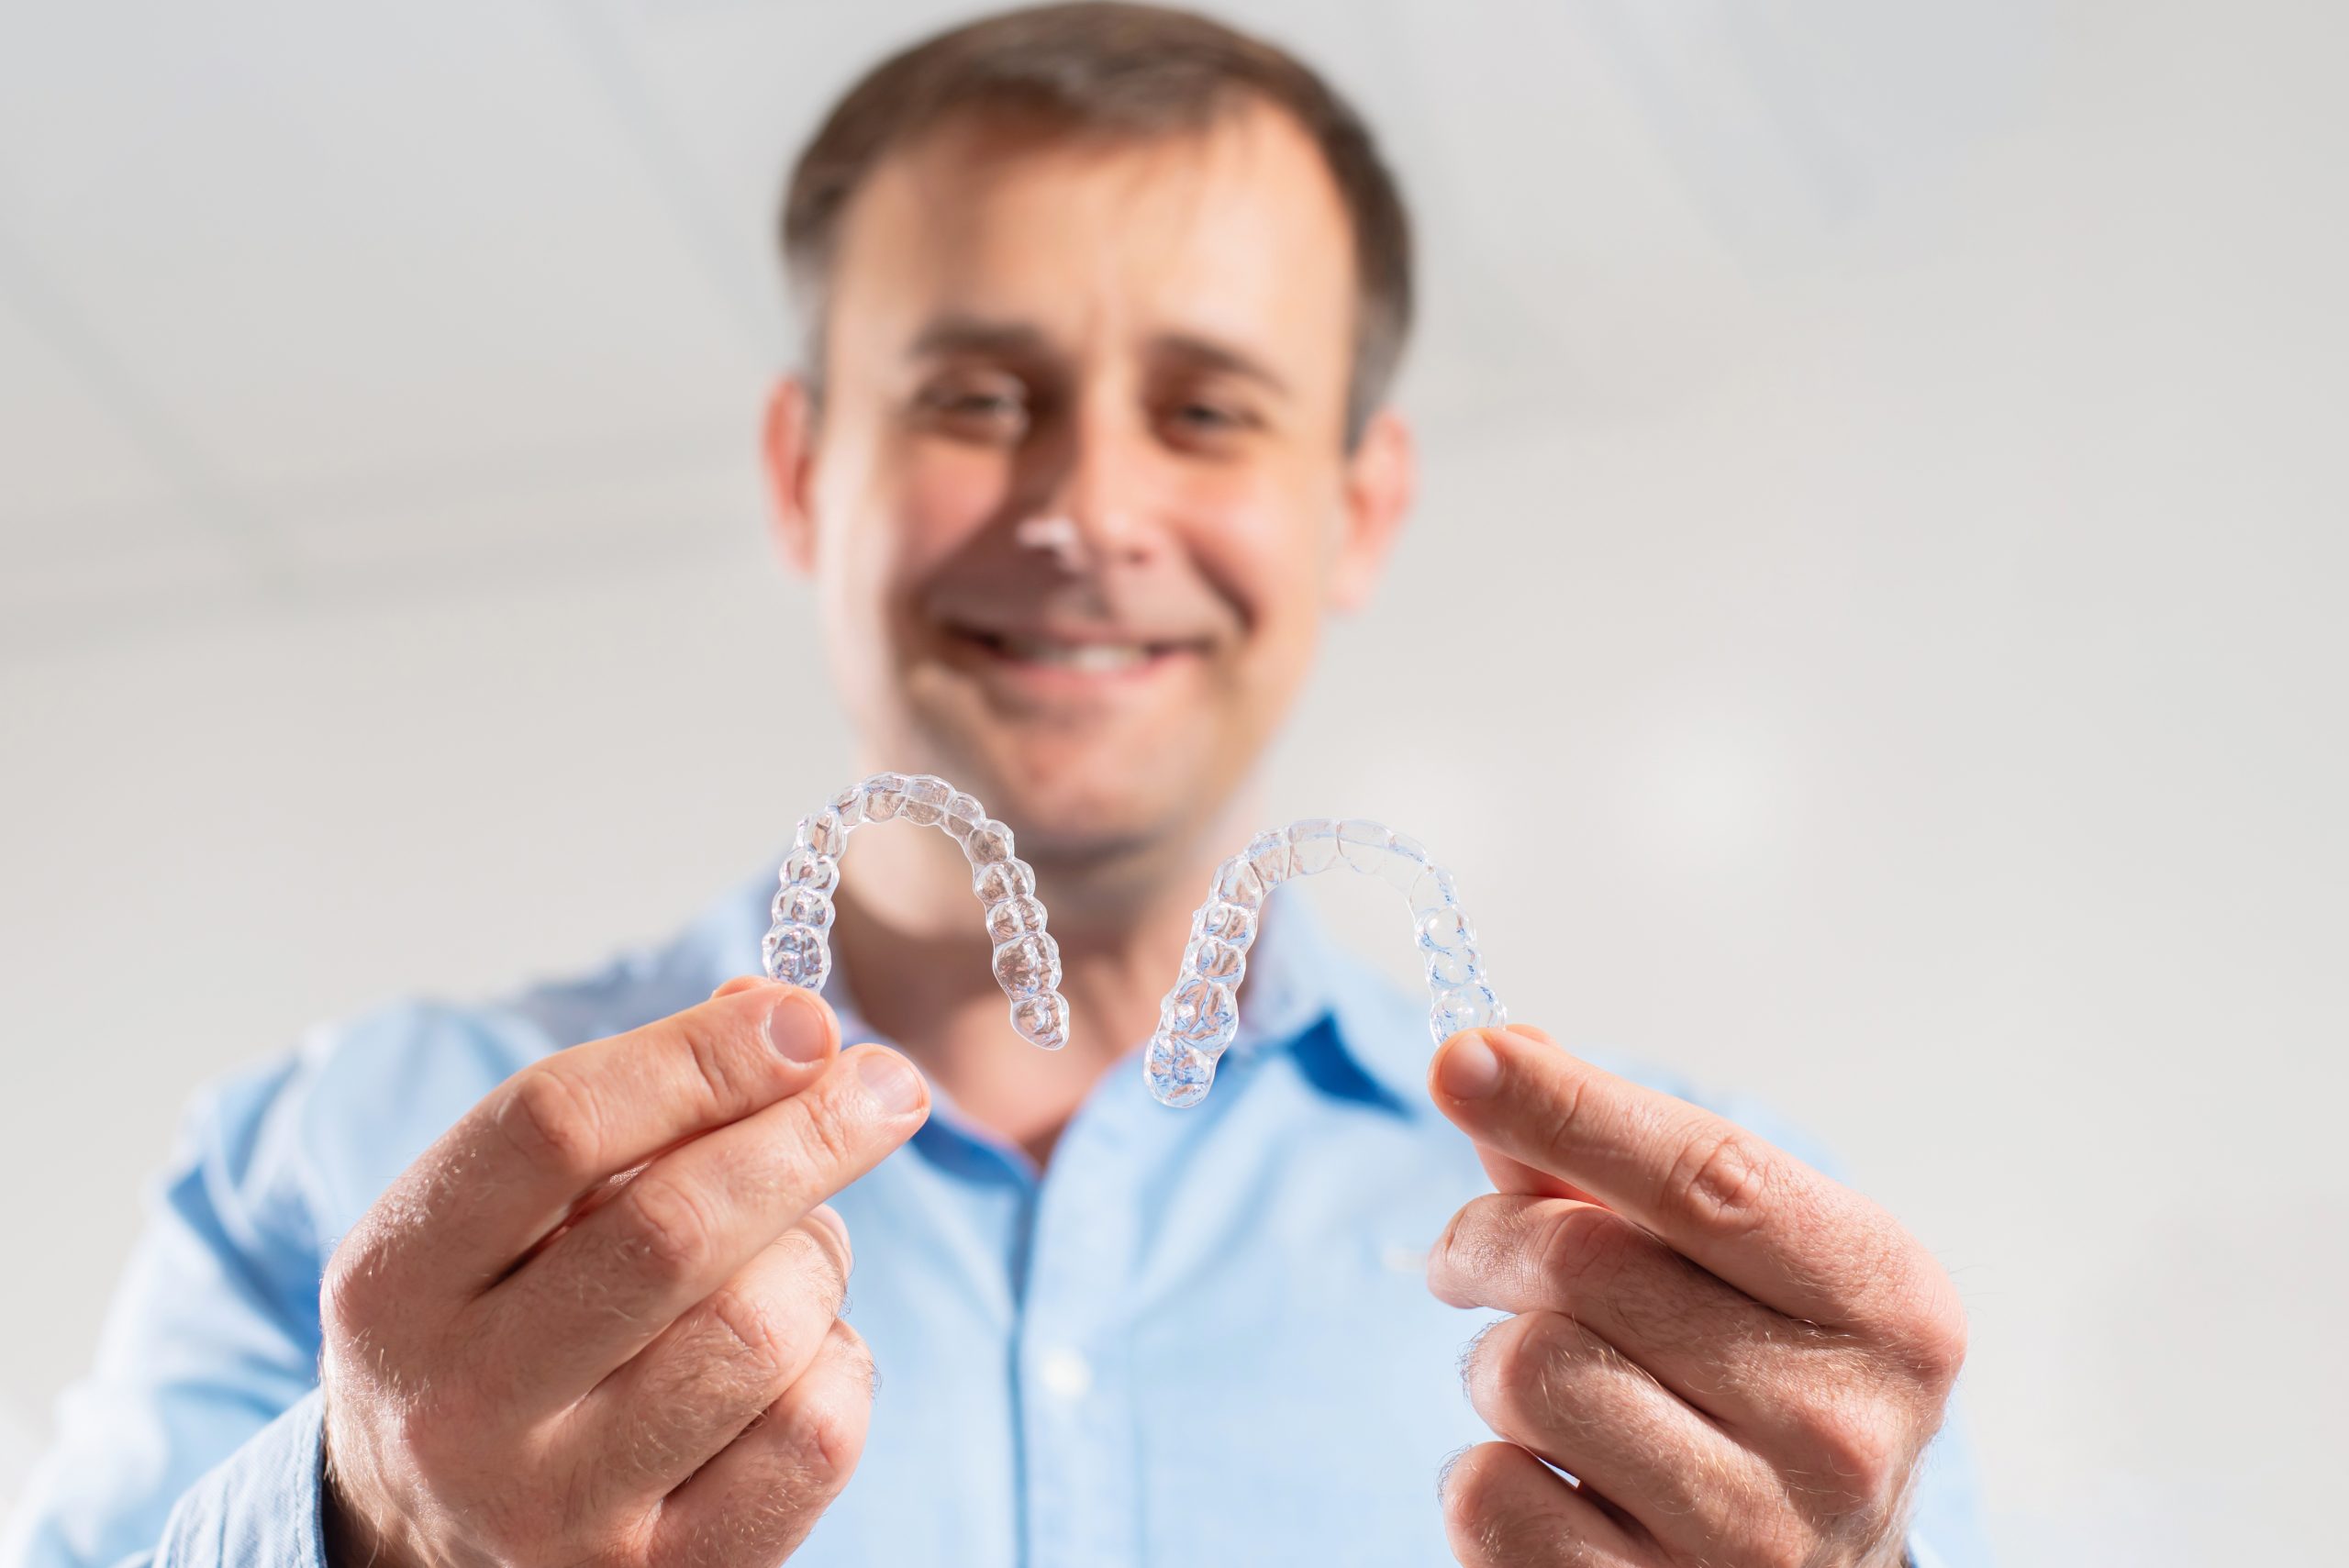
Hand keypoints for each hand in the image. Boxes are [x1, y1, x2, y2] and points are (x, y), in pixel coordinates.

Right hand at [318, 976, 929, 1567]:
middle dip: (808, 1134)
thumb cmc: (504, 1328)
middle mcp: (461, 1407)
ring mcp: (560, 1513)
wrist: (435, 1547)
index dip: (700, 1056)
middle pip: (676, 1228)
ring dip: (816, 1257)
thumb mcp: (509, 1217)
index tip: (804, 1018)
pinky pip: (816, 1434)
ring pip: (764, 1330)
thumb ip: (633, 1107)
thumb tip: (783, 1018)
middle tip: (887, 1085)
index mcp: (397, 1282)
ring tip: (801, 1246)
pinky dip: (839, 1362)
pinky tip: (801, 1351)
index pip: (553, 1129)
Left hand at [1426, 1027, 1964, 1567]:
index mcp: (1885, 1303)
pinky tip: (1552, 1484)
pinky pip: (1490, 1495)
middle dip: (1489, 1240)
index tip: (1463, 1057)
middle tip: (1472, 1258)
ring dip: (1492, 1365)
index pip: (1707, 1177)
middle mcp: (1841, 1427)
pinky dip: (1486, 1475)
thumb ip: (1613, 1166)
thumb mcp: (1732, 1267)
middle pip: (1580, 1263)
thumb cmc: (1756, 1387)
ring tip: (1544, 1388)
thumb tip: (1496, 1057)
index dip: (1569, 1106)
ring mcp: (1756, 1537)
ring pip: (1526, 1373)